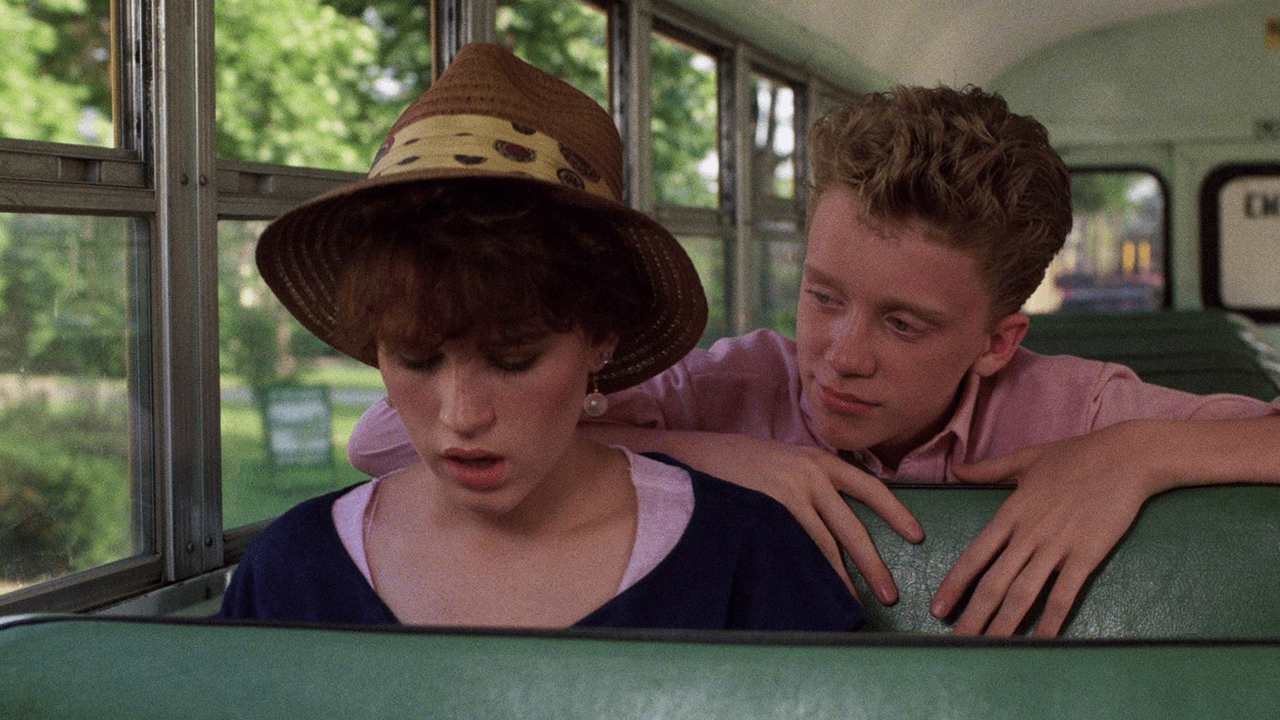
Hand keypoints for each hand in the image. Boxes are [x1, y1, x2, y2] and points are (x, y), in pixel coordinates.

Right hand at [663, 433, 924, 603]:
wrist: (694, 454)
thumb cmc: (737, 461)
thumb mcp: (782, 459)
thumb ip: (809, 479)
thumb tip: (832, 511)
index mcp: (818, 460)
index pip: (869, 487)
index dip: (896, 512)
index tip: (917, 535)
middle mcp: (811, 474)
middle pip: (853, 527)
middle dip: (874, 564)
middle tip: (891, 594)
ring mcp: (790, 493)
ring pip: (827, 544)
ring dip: (844, 578)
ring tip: (856, 605)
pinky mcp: (770, 511)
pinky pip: (799, 548)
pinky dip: (812, 571)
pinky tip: (818, 590)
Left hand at [931, 422, 1160, 636]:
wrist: (1125, 457)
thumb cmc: (1075, 456)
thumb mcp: (1026, 459)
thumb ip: (989, 470)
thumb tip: (956, 470)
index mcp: (1010, 513)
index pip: (974, 556)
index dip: (954, 585)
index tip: (938, 608)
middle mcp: (1028, 535)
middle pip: (993, 583)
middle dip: (973, 616)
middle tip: (956, 644)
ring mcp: (1057, 547)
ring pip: (1023, 594)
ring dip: (1004, 624)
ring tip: (989, 649)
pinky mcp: (1086, 555)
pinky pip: (1064, 594)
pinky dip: (1051, 619)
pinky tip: (1039, 640)